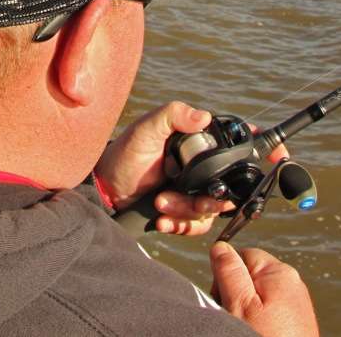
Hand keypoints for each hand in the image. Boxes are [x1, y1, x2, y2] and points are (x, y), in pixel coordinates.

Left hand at [94, 102, 228, 234]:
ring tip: (160, 203)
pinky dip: (180, 226)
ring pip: (209, 210)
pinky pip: (196, 226)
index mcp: (197, 146)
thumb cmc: (127, 153)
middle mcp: (200, 169)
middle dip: (205, 199)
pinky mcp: (183, 212)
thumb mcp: (146, 128)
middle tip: (181, 198)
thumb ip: (173, 115)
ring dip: (185, 211)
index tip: (220, 179)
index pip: (228, 155)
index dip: (232, 166)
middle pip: (223, 189)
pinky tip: (161, 219)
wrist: (107, 187)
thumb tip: (204, 117)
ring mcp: (193, 192)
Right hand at [210, 242, 318, 336]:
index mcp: (280, 272)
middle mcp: (293, 283)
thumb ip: (229, 272)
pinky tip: (259, 334)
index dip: (227, 275)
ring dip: (248, 310)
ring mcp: (298, 303)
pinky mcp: (299, 321)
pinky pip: (272, 312)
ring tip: (248, 330)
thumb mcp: (239, 305)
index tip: (224, 298)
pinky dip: (261, 322)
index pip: (243, 256)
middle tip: (235, 318)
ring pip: (260, 295)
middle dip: (237, 293)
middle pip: (251, 275)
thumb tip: (220, 246)